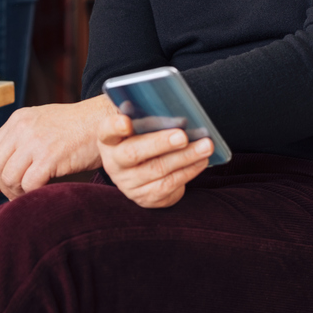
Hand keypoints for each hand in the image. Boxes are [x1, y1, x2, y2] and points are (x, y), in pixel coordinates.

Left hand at [0, 96, 117, 199]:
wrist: (106, 122)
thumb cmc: (79, 127)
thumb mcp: (44, 123)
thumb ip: (23, 140)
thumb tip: (3, 172)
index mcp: (19, 119)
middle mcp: (23, 128)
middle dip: (3, 187)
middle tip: (15, 196)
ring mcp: (35, 142)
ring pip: (9, 177)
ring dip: (16, 192)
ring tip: (29, 196)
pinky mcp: (49, 157)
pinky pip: (29, 184)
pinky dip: (31, 194)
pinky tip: (41, 194)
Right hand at [97, 114, 211, 208]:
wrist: (138, 169)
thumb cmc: (142, 137)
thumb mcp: (138, 124)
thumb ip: (147, 116)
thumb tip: (174, 113)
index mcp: (109, 139)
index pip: (107, 130)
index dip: (115, 126)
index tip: (126, 122)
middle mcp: (114, 163)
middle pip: (133, 154)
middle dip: (160, 143)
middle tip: (183, 136)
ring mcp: (128, 184)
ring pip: (157, 171)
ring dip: (185, 158)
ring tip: (205, 146)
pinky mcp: (145, 198)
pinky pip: (169, 187)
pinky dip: (188, 173)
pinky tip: (201, 161)